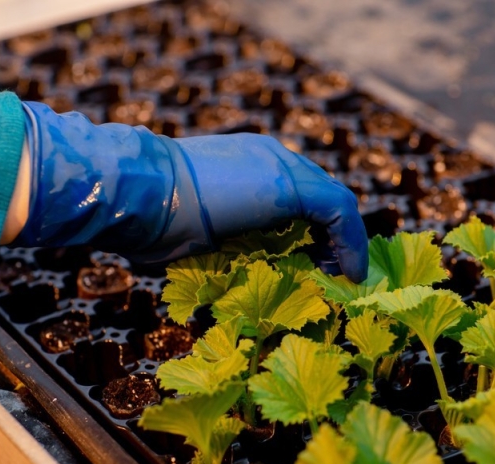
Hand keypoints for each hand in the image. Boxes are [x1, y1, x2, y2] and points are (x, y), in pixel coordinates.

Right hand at [12, 102, 367, 281]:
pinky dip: (350, 244)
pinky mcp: (293, 185)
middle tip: (336, 269)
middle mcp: (271, 156)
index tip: (317, 258)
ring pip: (335, 202)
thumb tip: (237, 264)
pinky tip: (349, 272)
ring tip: (346, 276)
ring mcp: (282, 165)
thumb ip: (227, 233)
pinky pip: (339, 211)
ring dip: (346, 242)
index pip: (297, 190)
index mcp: (247, 162)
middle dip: (335, 234)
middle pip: (321, 193)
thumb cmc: (154, 216)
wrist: (144, 193)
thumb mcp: (199, 225)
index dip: (313, 226)